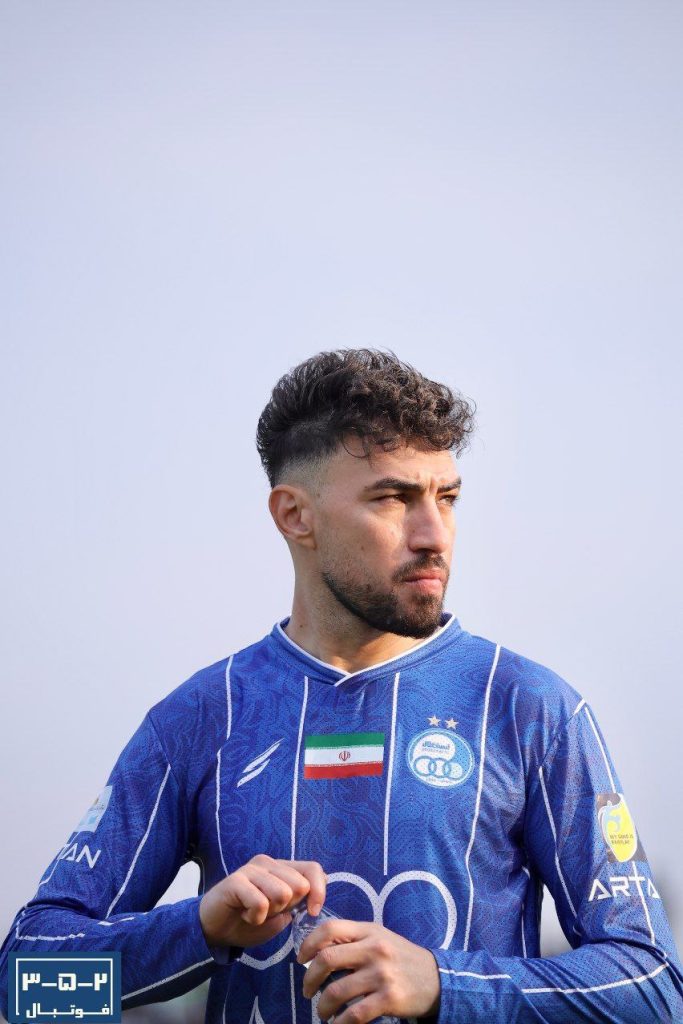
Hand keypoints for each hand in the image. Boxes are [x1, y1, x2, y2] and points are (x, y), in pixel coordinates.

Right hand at [199, 854, 325, 948]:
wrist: (215, 931)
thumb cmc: (249, 921)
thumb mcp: (281, 915)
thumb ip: (299, 900)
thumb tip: (322, 883)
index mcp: (282, 868)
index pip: (313, 869)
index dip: (319, 891)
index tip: (312, 912)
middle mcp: (268, 863)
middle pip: (299, 885)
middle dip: (288, 908)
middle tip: (268, 912)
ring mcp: (251, 869)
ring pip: (282, 894)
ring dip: (271, 913)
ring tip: (255, 913)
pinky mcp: (235, 880)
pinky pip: (260, 903)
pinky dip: (255, 917)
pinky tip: (244, 915)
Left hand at [296, 919, 440, 1023]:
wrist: (436, 978)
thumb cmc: (401, 957)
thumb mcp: (380, 938)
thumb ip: (354, 940)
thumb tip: (318, 952)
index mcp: (369, 931)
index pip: (330, 928)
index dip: (308, 944)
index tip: (301, 959)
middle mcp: (374, 949)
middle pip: (327, 959)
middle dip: (309, 978)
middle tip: (307, 990)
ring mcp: (381, 974)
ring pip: (336, 991)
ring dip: (322, 1006)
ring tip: (322, 1012)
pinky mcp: (389, 999)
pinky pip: (354, 1014)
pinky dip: (340, 1023)